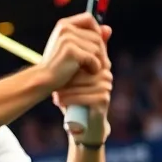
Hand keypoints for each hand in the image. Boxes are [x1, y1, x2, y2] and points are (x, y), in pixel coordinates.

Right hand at [39, 14, 108, 91]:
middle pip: (96, 36)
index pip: (88, 19)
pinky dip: (94, 68)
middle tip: (97, 63)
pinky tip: (88, 72)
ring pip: (97, 48)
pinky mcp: (71, 51)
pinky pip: (93, 58)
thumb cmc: (59, 64)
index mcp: (63, 24)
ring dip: (98, 60)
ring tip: (90, 68)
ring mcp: (67, 39)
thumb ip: (91, 37)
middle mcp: (65, 28)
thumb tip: (108, 28)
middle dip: (101, 51)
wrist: (44, 79)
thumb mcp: (75, 48)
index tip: (96, 44)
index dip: (97, 30)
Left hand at [53, 27, 112, 142]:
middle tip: (54, 86)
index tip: (57, 77)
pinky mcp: (104, 99)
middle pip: (80, 72)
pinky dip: (68, 100)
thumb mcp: (72, 80)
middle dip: (65, 80)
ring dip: (64, 91)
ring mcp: (106, 86)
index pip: (83, 59)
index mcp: (100, 65)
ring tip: (55, 95)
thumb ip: (69, 64)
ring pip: (79, 85)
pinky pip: (83, 96)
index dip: (69, 69)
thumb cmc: (76, 99)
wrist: (85, 124)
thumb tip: (62, 38)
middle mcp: (106, 74)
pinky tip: (59, 102)